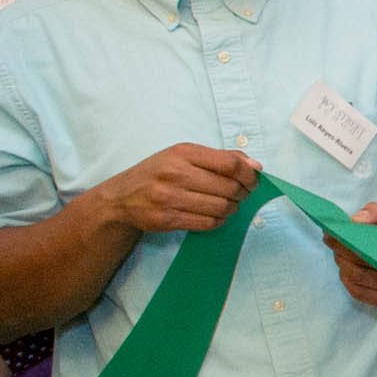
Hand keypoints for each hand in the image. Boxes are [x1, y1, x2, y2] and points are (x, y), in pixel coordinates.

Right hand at [104, 143, 259, 236]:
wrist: (121, 198)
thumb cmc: (158, 173)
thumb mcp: (184, 155)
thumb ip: (220, 157)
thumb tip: (255, 166)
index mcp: (183, 153)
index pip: (230, 164)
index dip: (250, 175)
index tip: (253, 180)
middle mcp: (175, 173)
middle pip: (229, 187)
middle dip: (243, 193)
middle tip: (242, 194)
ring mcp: (169, 197)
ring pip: (221, 207)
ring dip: (232, 208)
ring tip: (229, 205)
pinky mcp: (167, 219)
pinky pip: (208, 223)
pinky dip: (219, 220)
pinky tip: (215, 215)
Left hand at [325, 201, 376, 311]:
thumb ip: (375, 213)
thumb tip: (355, 221)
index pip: (374, 240)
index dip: (348, 236)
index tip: (333, 230)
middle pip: (362, 260)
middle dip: (341, 248)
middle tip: (330, 239)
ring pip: (356, 275)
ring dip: (341, 262)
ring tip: (338, 252)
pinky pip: (357, 290)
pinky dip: (346, 277)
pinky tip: (347, 267)